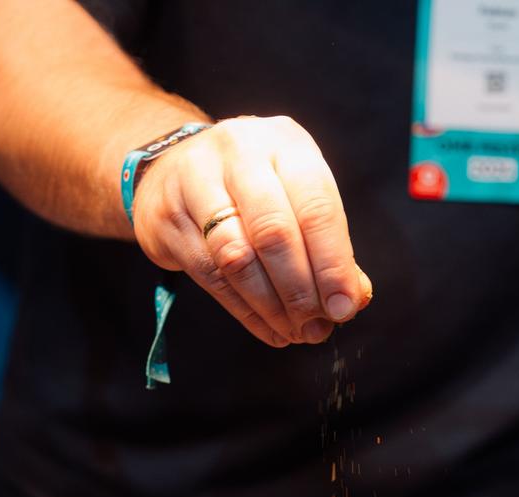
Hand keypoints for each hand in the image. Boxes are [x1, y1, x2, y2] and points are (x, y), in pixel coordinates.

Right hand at [131, 116, 372, 346]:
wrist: (172, 169)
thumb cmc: (254, 188)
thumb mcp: (297, 197)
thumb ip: (328, 244)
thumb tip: (352, 298)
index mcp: (285, 143)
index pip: (316, 207)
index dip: (333, 264)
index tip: (344, 307)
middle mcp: (238, 152)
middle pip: (274, 231)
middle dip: (300, 289)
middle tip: (316, 325)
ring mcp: (194, 180)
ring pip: (237, 256)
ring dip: (271, 305)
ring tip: (294, 331)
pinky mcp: (167, 216)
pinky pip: (210, 275)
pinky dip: (245, 310)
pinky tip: (268, 328)